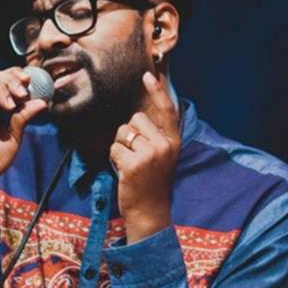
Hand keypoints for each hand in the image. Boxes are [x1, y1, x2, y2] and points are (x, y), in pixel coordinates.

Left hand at [109, 71, 179, 242]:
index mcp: (173, 141)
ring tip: (130, 165)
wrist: (150, 212)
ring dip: (120, 147)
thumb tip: (138, 117)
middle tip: (135, 157)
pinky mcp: (135, 162)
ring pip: (122, 133)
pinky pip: (114, 148)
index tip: (148, 76)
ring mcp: (151, 153)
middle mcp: (165, 145)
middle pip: (135, 119)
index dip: (157, 92)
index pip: (166, 110)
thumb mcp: (162, 157)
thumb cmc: (151, 184)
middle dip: (128, 134)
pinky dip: (114, 159)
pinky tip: (124, 172)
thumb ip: (154, 136)